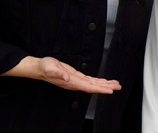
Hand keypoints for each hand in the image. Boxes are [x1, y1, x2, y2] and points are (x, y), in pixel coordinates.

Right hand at [2, 56, 121, 93]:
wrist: (40, 68)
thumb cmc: (45, 67)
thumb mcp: (50, 68)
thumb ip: (58, 73)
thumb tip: (66, 77)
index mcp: (71, 82)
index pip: (88, 87)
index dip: (99, 89)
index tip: (109, 90)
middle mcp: (75, 83)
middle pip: (94, 87)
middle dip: (106, 87)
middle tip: (118, 87)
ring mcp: (76, 81)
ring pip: (93, 84)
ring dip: (105, 84)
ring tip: (115, 84)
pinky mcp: (77, 77)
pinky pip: (90, 80)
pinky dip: (98, 81)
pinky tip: (104, 81)